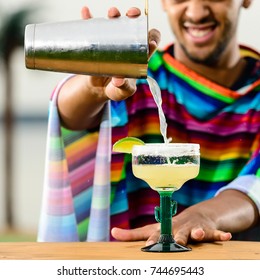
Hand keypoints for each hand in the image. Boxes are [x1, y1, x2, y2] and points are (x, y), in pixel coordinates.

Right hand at [57, 6, 159, 129]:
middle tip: (131, 15)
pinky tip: (86, 12)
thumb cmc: (116, 90)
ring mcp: (112, 42)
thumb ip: (123, 87)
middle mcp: (127, 45)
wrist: (98, 89)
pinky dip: (89, 18)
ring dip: (115, 14)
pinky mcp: (97, 43)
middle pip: (134, 26)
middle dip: (135, 16)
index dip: (153, 38)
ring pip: (116, 23)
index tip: (150, 42)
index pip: (150, 42)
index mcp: (138, 56)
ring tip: (112, 14)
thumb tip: (118, 80)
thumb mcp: (122, 92)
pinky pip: (92, 27)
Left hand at [111, 204, 231, 245]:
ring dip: (195, 233)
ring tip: (195, 236)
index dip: (148, 238)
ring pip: (194, 231)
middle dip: (172, 237)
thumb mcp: (153, 229)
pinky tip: (227, 237)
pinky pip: (215, 233)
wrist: (197, 215)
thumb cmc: (171, 226)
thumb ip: (133, 234)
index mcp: (164, 228)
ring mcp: (193, 227)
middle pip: (174, 233)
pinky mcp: (207, 230)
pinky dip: (220, 235)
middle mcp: (178, 227)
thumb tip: (112, 232)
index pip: (153, 233)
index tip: (140, 243)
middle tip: (169, 243)